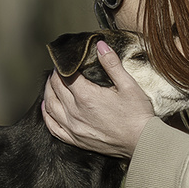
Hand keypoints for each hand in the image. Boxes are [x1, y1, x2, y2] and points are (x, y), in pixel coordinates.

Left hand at [41, 40, 155, 157]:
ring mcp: (74, 127)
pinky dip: (47, 115)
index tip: (66, 60)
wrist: (142, 142)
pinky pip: (53, 127)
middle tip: (59, 69)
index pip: (65, 75)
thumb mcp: (129, 85)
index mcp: (87, 96)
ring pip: (50, 106)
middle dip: (55, 76)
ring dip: (48, 92)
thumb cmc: (137, 114)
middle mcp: (75, 112)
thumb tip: (100, 45)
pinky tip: (47, 107)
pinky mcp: (75, 139)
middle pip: (55, 88)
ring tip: (51, 83)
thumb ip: (112, 64)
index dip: (63, 65)